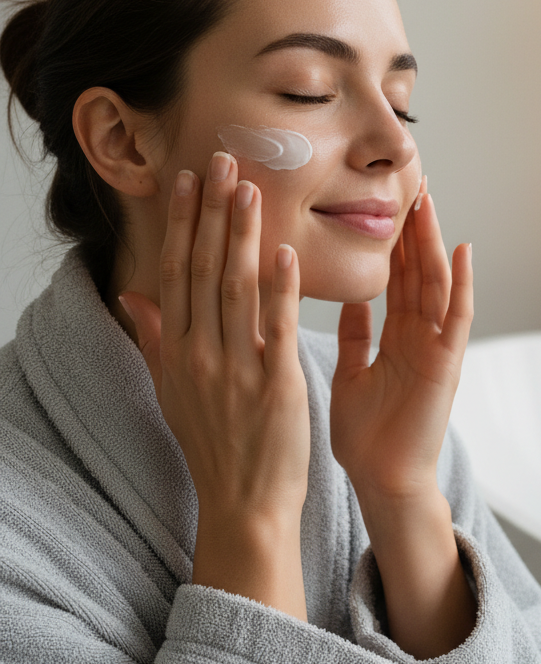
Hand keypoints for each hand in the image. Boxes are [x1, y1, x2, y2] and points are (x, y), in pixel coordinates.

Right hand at [120, 152, 309, 620]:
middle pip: (202, 270)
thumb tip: (132, 295)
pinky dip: (279, 289)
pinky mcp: (275, 384)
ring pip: (234, 289)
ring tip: (249, 188)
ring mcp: (236, 369)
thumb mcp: (173, 392)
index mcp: (177, 353)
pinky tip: (284, 251)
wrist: (243, 503)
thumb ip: (156, 339)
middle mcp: (200, 355)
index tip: (189, 181)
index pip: (176, 274)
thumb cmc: (214, 446)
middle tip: (221, 161)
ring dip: (241, 236)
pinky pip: (275, 327)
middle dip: (211, 213)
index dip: (182, 224)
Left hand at [330, 185, 472, 503]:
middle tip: (410, 182)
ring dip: (434, 242)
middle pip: (416, 271)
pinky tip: (461, 251)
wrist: (382, 481)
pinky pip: (456, 318)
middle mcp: (419, 336)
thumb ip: (354, 336)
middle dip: (413, 228)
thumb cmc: (367, 437)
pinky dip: (461, 285)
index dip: (390, 240)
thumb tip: (349, 300)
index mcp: (395, 337)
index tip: (384, 202)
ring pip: (436, 284)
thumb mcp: (351, 373)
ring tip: (428, 201)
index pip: (394, 277)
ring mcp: (436, 348)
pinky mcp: (447, 364)